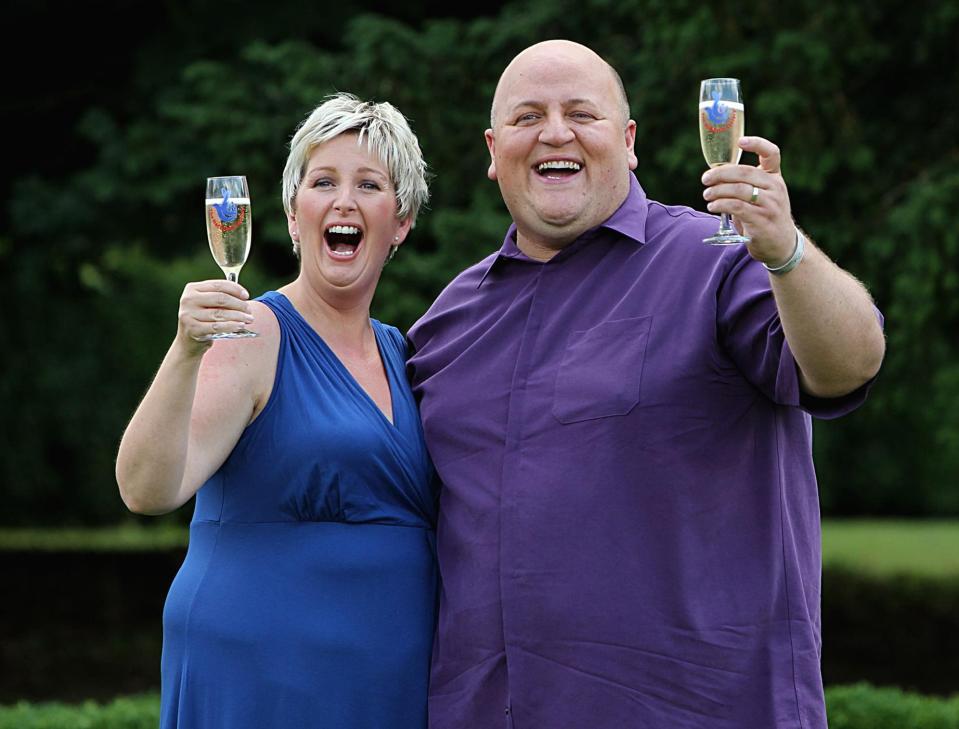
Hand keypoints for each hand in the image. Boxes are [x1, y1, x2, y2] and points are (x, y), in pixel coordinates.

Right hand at [176, 280, 254, 352]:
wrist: (188, 342)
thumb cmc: (202, 320)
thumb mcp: (207, 305)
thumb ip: (221, 298)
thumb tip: (243, 298)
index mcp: (192, 289)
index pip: (218, 285)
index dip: (235, 289)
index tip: (246, 296)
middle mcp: (188, 300)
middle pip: (220, 298)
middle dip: (239, 304)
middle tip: (249, 310)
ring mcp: (189, 315)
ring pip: (220, 313)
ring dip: (238, 316)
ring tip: (249, 319)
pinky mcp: (193, 329)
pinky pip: (217, 327)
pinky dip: (231, 326)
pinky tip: (240, 326)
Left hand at [702, 136, 795, 265]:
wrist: (782, 245)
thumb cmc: (765, 218)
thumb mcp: (762, 196)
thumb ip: (745, 185)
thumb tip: (715, 176)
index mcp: (775, 178)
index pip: (772, 154)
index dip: (757, 144)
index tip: (740, 142)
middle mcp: (775, 188)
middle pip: (745, 172)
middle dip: (721, 173)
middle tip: (705, 179)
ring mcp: (770, 203)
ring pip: (738, 189)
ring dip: (717, 191)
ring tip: (707, 195)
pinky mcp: (761, 219)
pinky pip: (737, 207)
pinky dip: (721, 204)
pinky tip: (713, 206)